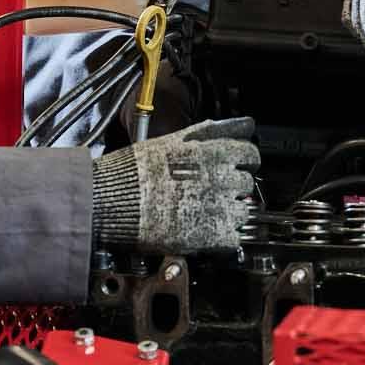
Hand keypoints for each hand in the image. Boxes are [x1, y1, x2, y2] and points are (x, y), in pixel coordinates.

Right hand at [91, 117, 259, 253]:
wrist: (114, 200)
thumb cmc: (136, 170)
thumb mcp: (173, 140)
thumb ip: (208, 134)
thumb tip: (235, 126)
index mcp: (213, 152)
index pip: (250, 153)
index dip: (244, 160)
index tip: (238, 165)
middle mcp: (222, 177)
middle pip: (247, 183)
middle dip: (235, 186)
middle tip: (217, 191)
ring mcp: (219, 207)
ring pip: (243, 210)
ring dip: (231, 212)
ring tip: (208, 212)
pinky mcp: (212, 235)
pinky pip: (234, 238)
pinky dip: (224, 237)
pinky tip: (207, 231)